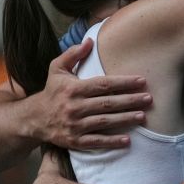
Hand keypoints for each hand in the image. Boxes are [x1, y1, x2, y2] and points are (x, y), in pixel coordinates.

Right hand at [32, 39, 151, 149]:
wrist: (34, 119)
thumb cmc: (52, 91)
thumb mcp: (57, 69)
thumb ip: (73, 54)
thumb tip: (90, 41)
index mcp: (73, 88)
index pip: (103, 84)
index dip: (123, 82)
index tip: (142, 81)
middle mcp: (74, 106)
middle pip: (107, 103)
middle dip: (130, 100)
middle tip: (149, 98)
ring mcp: (75, 125)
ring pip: (104, 121)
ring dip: (125, 119)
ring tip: (143, 116)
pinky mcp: (75, 141)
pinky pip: (95, 141)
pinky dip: (111, 142)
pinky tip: (127, 141)